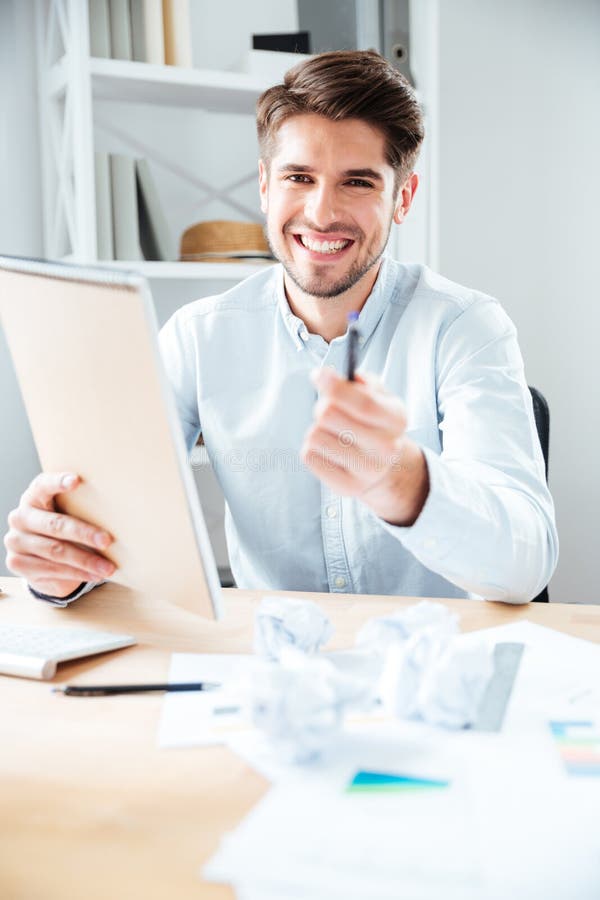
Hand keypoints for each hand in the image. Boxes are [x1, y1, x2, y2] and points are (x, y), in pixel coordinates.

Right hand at [4, 473, 115, 597]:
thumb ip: (80, 507)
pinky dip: (77, 573)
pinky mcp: (18, 563)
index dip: (58, 482)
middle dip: (84, 534)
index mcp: (33, 497)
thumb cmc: (61, 528)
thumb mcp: (67, 513)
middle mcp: (21, 517)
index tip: (77, 480)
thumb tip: (118, 513)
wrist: (40, 557)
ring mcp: (16, 541)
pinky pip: (52, 569)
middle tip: (107, 541)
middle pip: (55, 525)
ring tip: (108, 567)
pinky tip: (94, 574)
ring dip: (86, 561)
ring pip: (56, 551)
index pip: (43, 485)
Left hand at [301, 368, 428, 525]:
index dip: (336, 388)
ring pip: (316, 435)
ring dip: (317, 429)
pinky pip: (310, 456)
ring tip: (332, 433)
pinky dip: (313, 448)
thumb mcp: (378, 397)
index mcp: (397, 420)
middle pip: (331, 416)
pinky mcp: (345, 486)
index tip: (317, 375)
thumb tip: (329, 377)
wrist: (382, 467)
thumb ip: (359, 384)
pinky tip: (328, 451)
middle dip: (323, 406)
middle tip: (329, 409)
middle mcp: (387, 448)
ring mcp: (367, 470)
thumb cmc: (374, 424)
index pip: (364, 404)